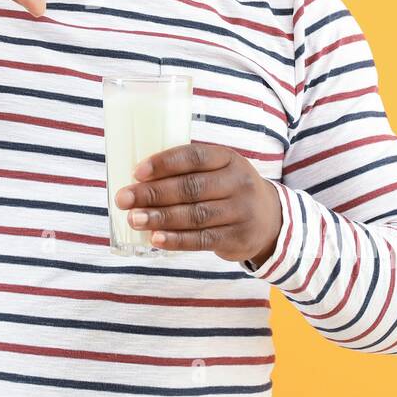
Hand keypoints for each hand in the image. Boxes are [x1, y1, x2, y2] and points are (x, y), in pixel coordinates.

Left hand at [114, 142, 283, 267]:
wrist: (272, 220)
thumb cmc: (228, 190)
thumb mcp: (218, 171)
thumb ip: (187, 172)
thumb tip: (137, 181)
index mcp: (228, 158)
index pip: (194, 157)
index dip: (164, 163)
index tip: (137, 172)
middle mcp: (238, 182)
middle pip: (190, 187)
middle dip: (153, 193)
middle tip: (125, 199)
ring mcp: (240, 211)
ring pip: (194, 215)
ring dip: (160, 218)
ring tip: (134, 219)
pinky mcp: (238, 237)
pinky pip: (202, 239)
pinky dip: (176, 240)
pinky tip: (155, 239)